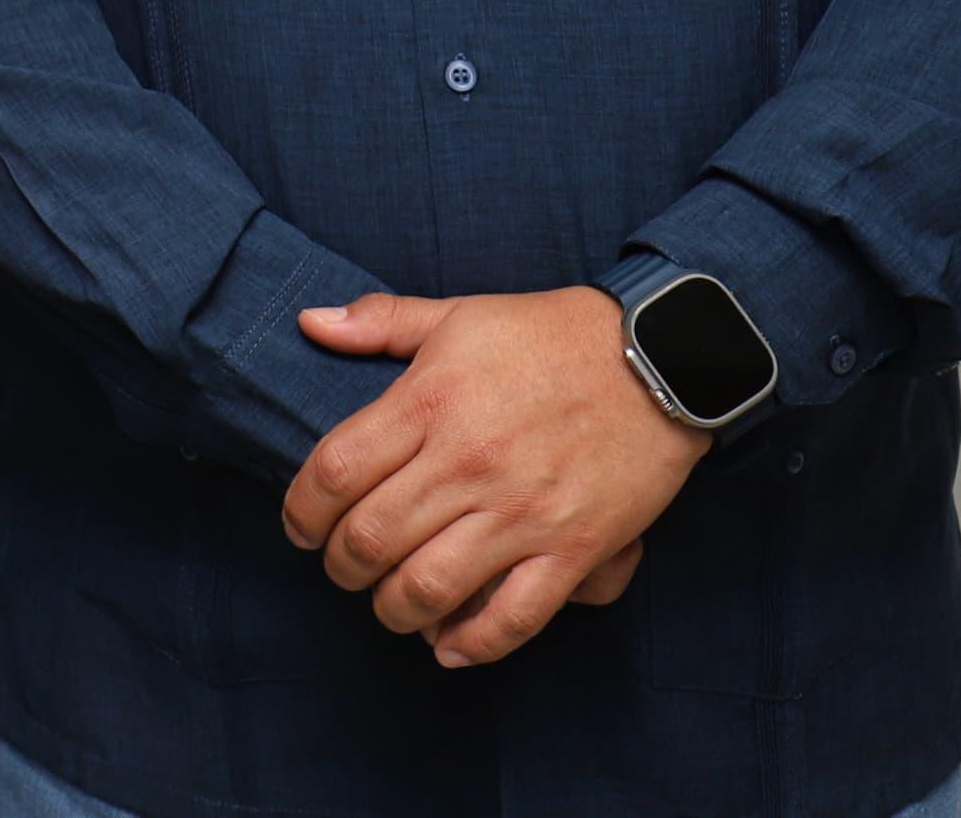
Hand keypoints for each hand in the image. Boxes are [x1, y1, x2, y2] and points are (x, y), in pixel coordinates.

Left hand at [280, 288, 705, 668]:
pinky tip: (446, 646)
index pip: (334, 472)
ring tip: (388, 604)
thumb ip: (381, 322)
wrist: (661, 357)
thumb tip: (311, 323)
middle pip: (370, 538)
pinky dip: (472, 644)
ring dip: (392, 609)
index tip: (299, 527)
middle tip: (341, 567)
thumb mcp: (459, 313)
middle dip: (340, 566)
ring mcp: (522, 512)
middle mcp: (467, 462)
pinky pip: (513, 618)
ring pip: (428, 588)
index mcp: (429, 401)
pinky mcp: (574, 548)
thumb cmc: (550, 334)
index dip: (301, 511)